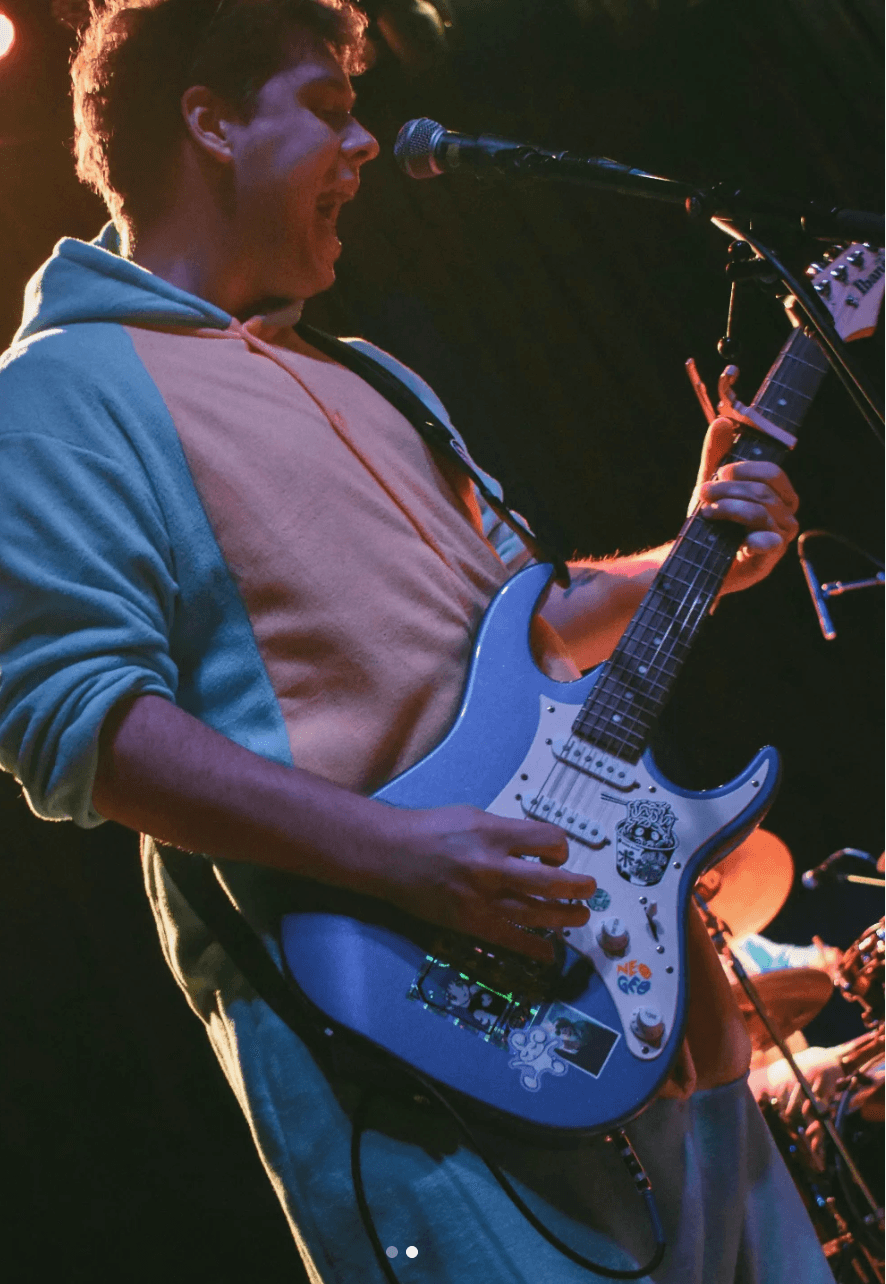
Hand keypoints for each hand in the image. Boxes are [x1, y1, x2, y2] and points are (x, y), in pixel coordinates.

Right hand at [367, 804, 594, 961]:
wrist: (390, 854)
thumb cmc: (431, 830)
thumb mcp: (473, 816)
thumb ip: (506, 831)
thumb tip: (537, 847)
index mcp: (493, 833)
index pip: (549, 840)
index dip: (561, 848)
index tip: (557, 855)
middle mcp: (491, 866)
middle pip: (551, 881)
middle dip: (578, 887)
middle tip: (589, 890)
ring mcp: (481, 898)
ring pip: (537, 913)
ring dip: (565, 917)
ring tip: (579, 917)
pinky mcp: (470, 923)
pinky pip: (510, 939)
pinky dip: (534, 947)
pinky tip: (549, 951)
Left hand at [689, 417, 798, 594]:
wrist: (698, 559)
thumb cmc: (713, 521)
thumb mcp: (712, 484)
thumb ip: (717, 455)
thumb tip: (723, 421)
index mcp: (779, 494)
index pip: (771, 473)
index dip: (744, 469)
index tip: (718, 472)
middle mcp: (786, 514)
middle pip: (762, 492)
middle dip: (728, 489)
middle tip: (703, 492)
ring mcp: (780, 537)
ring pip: (760, 512)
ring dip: (729, 508)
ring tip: (706, 512)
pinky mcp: (768, 559)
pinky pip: (768, 542)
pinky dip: (754, 539)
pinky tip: (740, 541)